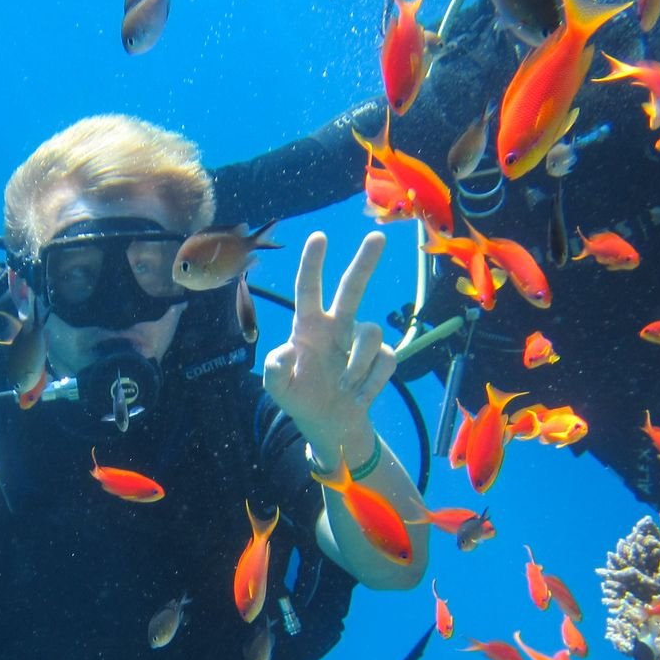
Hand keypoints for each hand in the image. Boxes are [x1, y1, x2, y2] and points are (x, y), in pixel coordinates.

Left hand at [262, 231, 394, 449]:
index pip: (308, 289)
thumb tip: (289, 349)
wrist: (328, 424)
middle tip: (378, 236)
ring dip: (357, 364)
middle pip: (352, 288)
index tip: (318, 237)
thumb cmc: (299, 396)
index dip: (312, 264)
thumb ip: (274, 369)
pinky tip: (358, 396)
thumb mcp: (277, 388)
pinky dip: (371, 382)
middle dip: (365, 262)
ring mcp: (359, 341)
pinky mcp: (380, 358)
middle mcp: (336, 325)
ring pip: (370, 333)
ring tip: (344, 386)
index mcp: (308, 325)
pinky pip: (385, 360)